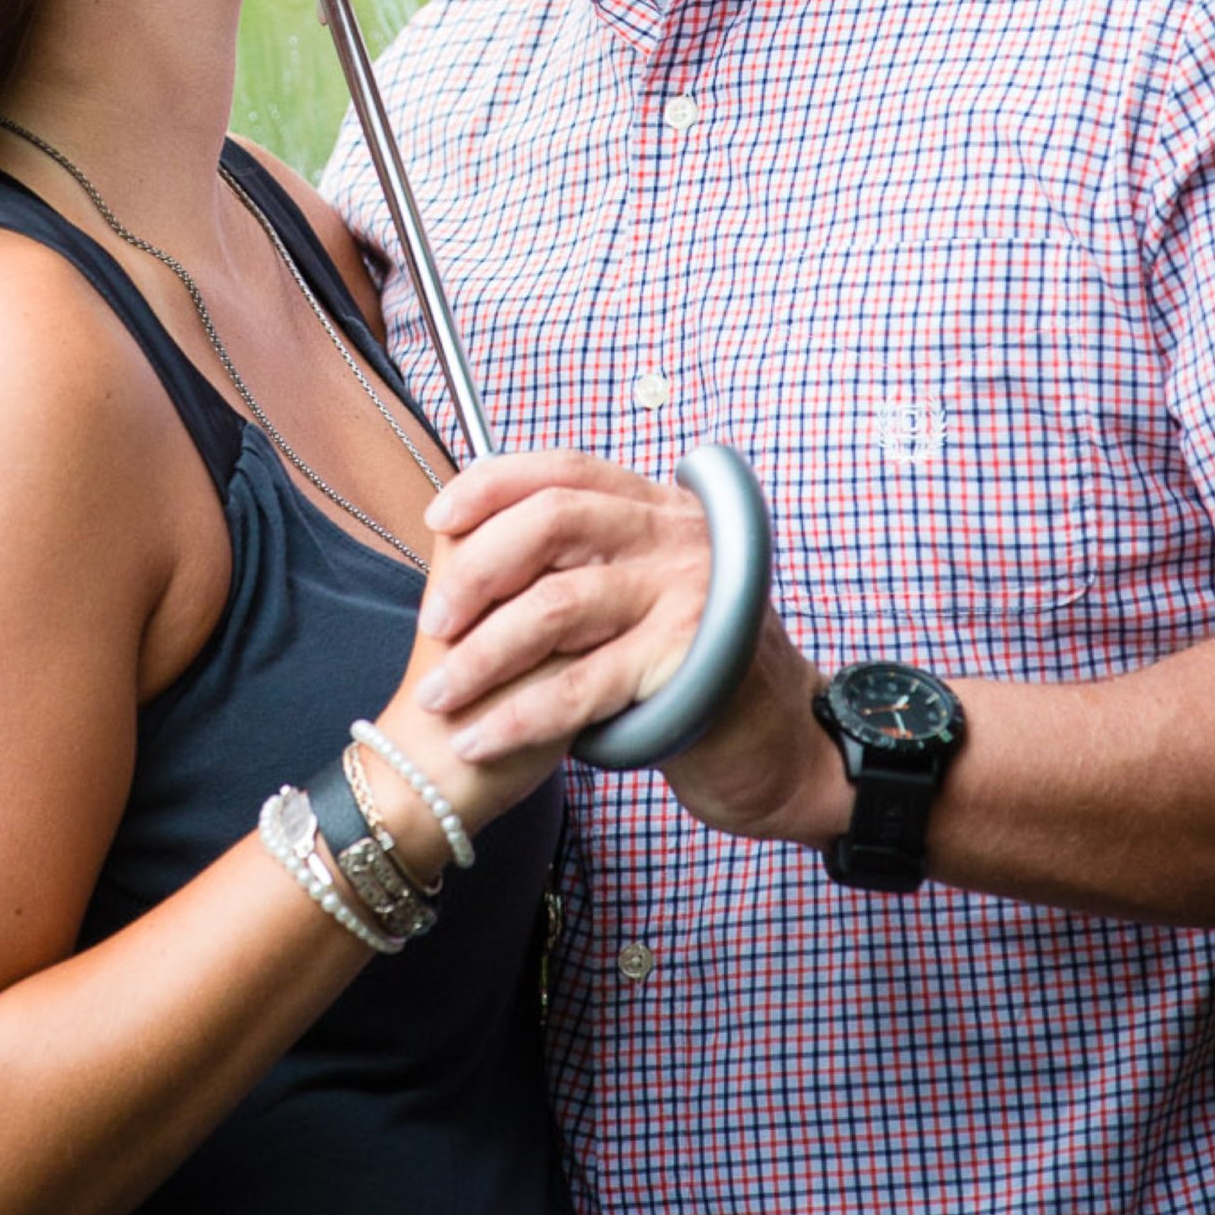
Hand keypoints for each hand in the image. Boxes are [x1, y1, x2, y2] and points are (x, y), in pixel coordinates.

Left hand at [415, 448, 846, 846]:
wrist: (779, 746)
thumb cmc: (687, 668)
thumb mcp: (639, 592)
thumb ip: (581, 559)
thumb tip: (472, 540)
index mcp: (656, 507)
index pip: (562, 468)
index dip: (491, 484)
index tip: (439, 517)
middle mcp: (674, 535)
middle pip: (553, 520)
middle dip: (477, 570)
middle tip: (434, 622)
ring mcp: (685, 594)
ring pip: (557, 605)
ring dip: (483, 655)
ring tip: (439, 696)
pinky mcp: (685, 663)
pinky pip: (579, 685)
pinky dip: (519, 714)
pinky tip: (480, 737)